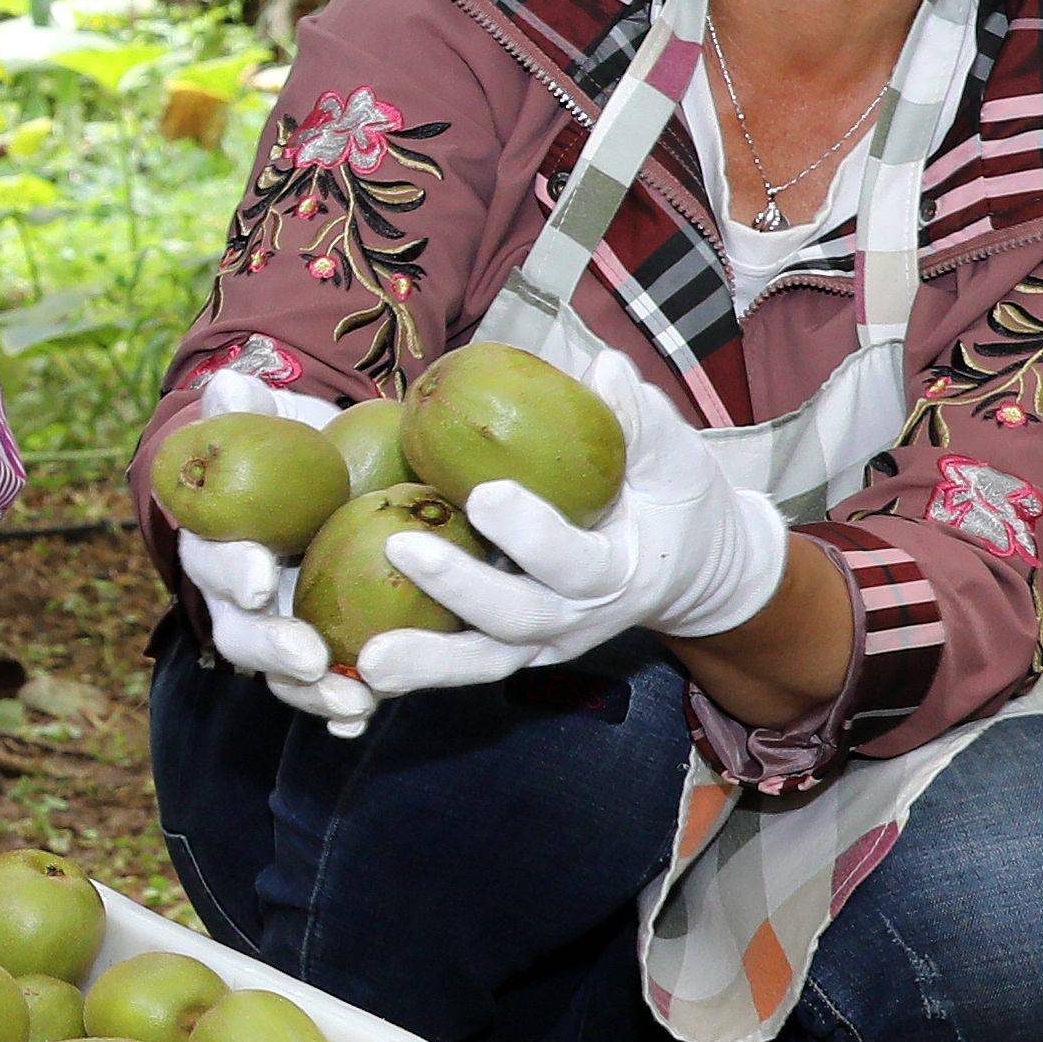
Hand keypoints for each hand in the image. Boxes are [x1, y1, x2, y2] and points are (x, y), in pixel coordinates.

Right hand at [160, 374, 373, 737]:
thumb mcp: (281, 422)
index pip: (212, 556)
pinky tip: (361, 720)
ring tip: (353, 704)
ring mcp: (274, 628)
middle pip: (237, 630)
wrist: (332, 484)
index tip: (259, 576)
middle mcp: (236, 595)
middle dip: (270, 647)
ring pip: (277, 672)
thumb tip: (231, 387)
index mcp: (218, 538)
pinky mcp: (317, 651)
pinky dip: (334, 708)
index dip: (231, 567)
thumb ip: (249, 410)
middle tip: (310, 658)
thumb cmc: (298, 448)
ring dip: (308, 692)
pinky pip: (319, 689)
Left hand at [363, 340, 794, 696]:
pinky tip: (357, 671)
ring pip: (481, 660)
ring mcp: (540, 641)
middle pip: (516, 618)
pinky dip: (415, 673)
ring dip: (424, 662)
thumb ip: (639, 420)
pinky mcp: (508, 647)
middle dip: (460, 587)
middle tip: (401, 547)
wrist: (685, 565)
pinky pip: (460, 665)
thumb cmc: (670, 497)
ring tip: (367, 662)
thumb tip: (605, 368)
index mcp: (619, 573)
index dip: (532, 534)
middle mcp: (577, 619)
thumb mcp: (671, 457)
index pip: (575, 561)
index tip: (485, 493)